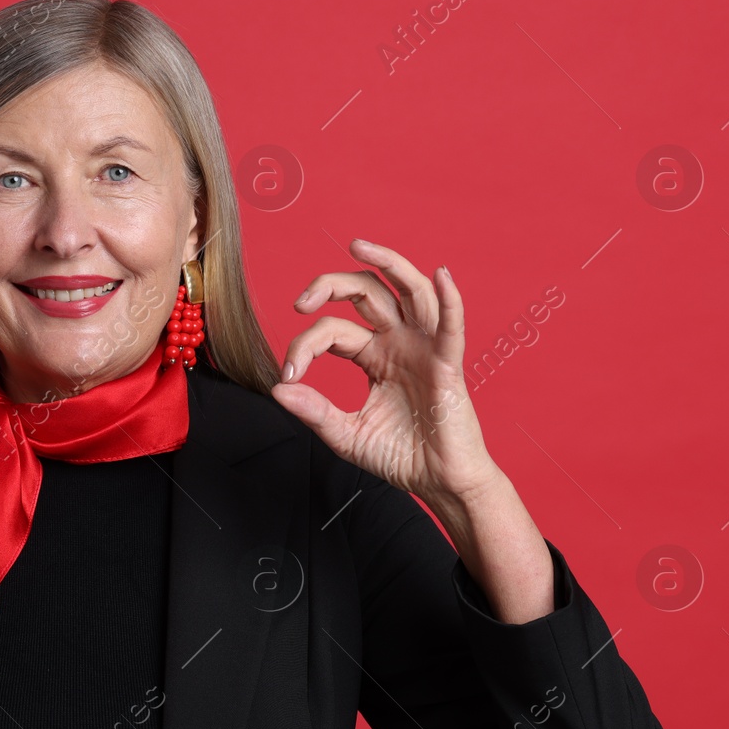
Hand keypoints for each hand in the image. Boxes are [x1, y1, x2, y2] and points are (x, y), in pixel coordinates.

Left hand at [269, 238, 501, 504]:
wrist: (439, 482)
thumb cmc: (400, 456)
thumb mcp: (346, 435)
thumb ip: (315, 411)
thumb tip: (277, 388)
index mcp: (374, 355)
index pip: (333, 330)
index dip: (305, 346)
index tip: (289, 375)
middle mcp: (398, 342)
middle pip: (366, 294)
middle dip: (331, 285)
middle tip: (301, 301)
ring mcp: (424, 348)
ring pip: (408, 291)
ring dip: (387, 263)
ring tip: (359, 245)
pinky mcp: (448, 364)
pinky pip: (451, 325)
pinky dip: (450, 298)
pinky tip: (440, 275)